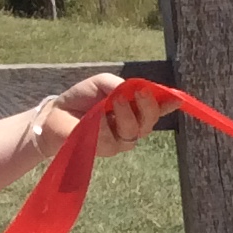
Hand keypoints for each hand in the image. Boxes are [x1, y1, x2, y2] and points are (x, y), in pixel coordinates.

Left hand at [49, 74, 165, 158]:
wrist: (56, 114)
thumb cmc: (81, 98)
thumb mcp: (101, 83)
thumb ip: (119, 84)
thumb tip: (135, 88)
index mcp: (136, 110)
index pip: (158, 109)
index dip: (168, 104)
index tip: (176, 99)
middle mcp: (133, 127)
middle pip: (150, 122)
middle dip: (149, 107)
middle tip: (141, 93)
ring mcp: (120, 141)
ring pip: (133, 132)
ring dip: (126, 115)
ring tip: (114, 100)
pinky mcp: (104, 150)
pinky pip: (110, 139)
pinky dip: (105, 126)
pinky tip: (97, 118)